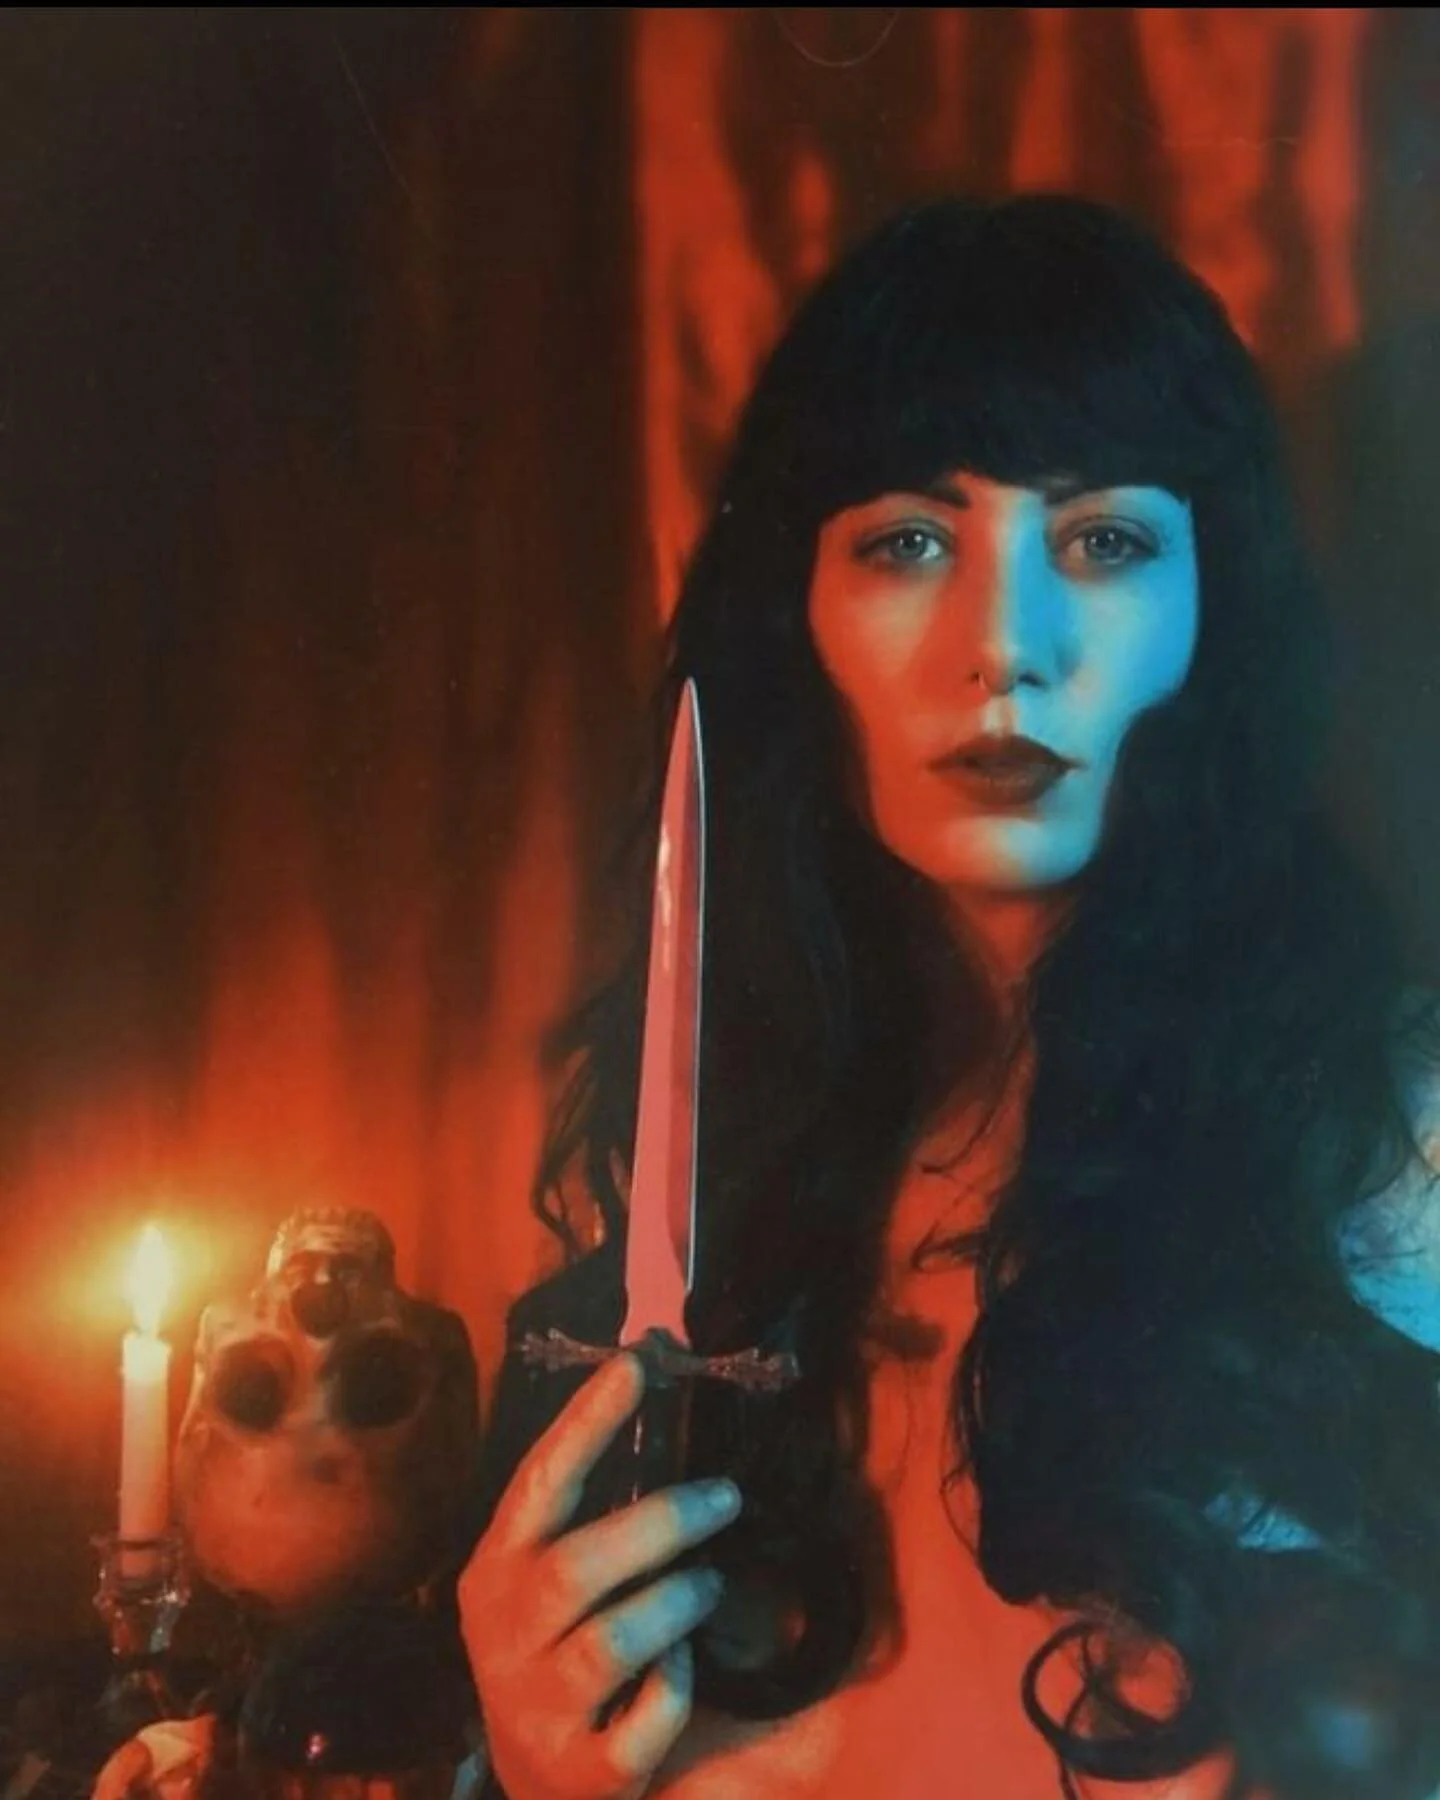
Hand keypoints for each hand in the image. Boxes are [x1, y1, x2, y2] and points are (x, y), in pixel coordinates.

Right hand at [459, 1352, 742, 1799]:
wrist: (537, 1784)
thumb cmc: (560, 1646)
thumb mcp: (554, 1574)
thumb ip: (595, 1498)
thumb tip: (654, 1365)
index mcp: (496, 1570)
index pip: (539, 1482)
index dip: (585, 1422)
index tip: (636, 1364)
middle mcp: (503, 1635)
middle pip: (580, 1567)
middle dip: (662, 1523)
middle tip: (726, 1496)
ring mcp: (535, 1708)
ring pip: (614, 1641)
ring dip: (675, 1603)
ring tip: (706, 1584)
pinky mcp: (579, 1770)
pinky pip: (647, 1717)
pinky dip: (675, 1685)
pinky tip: (680, 1667)